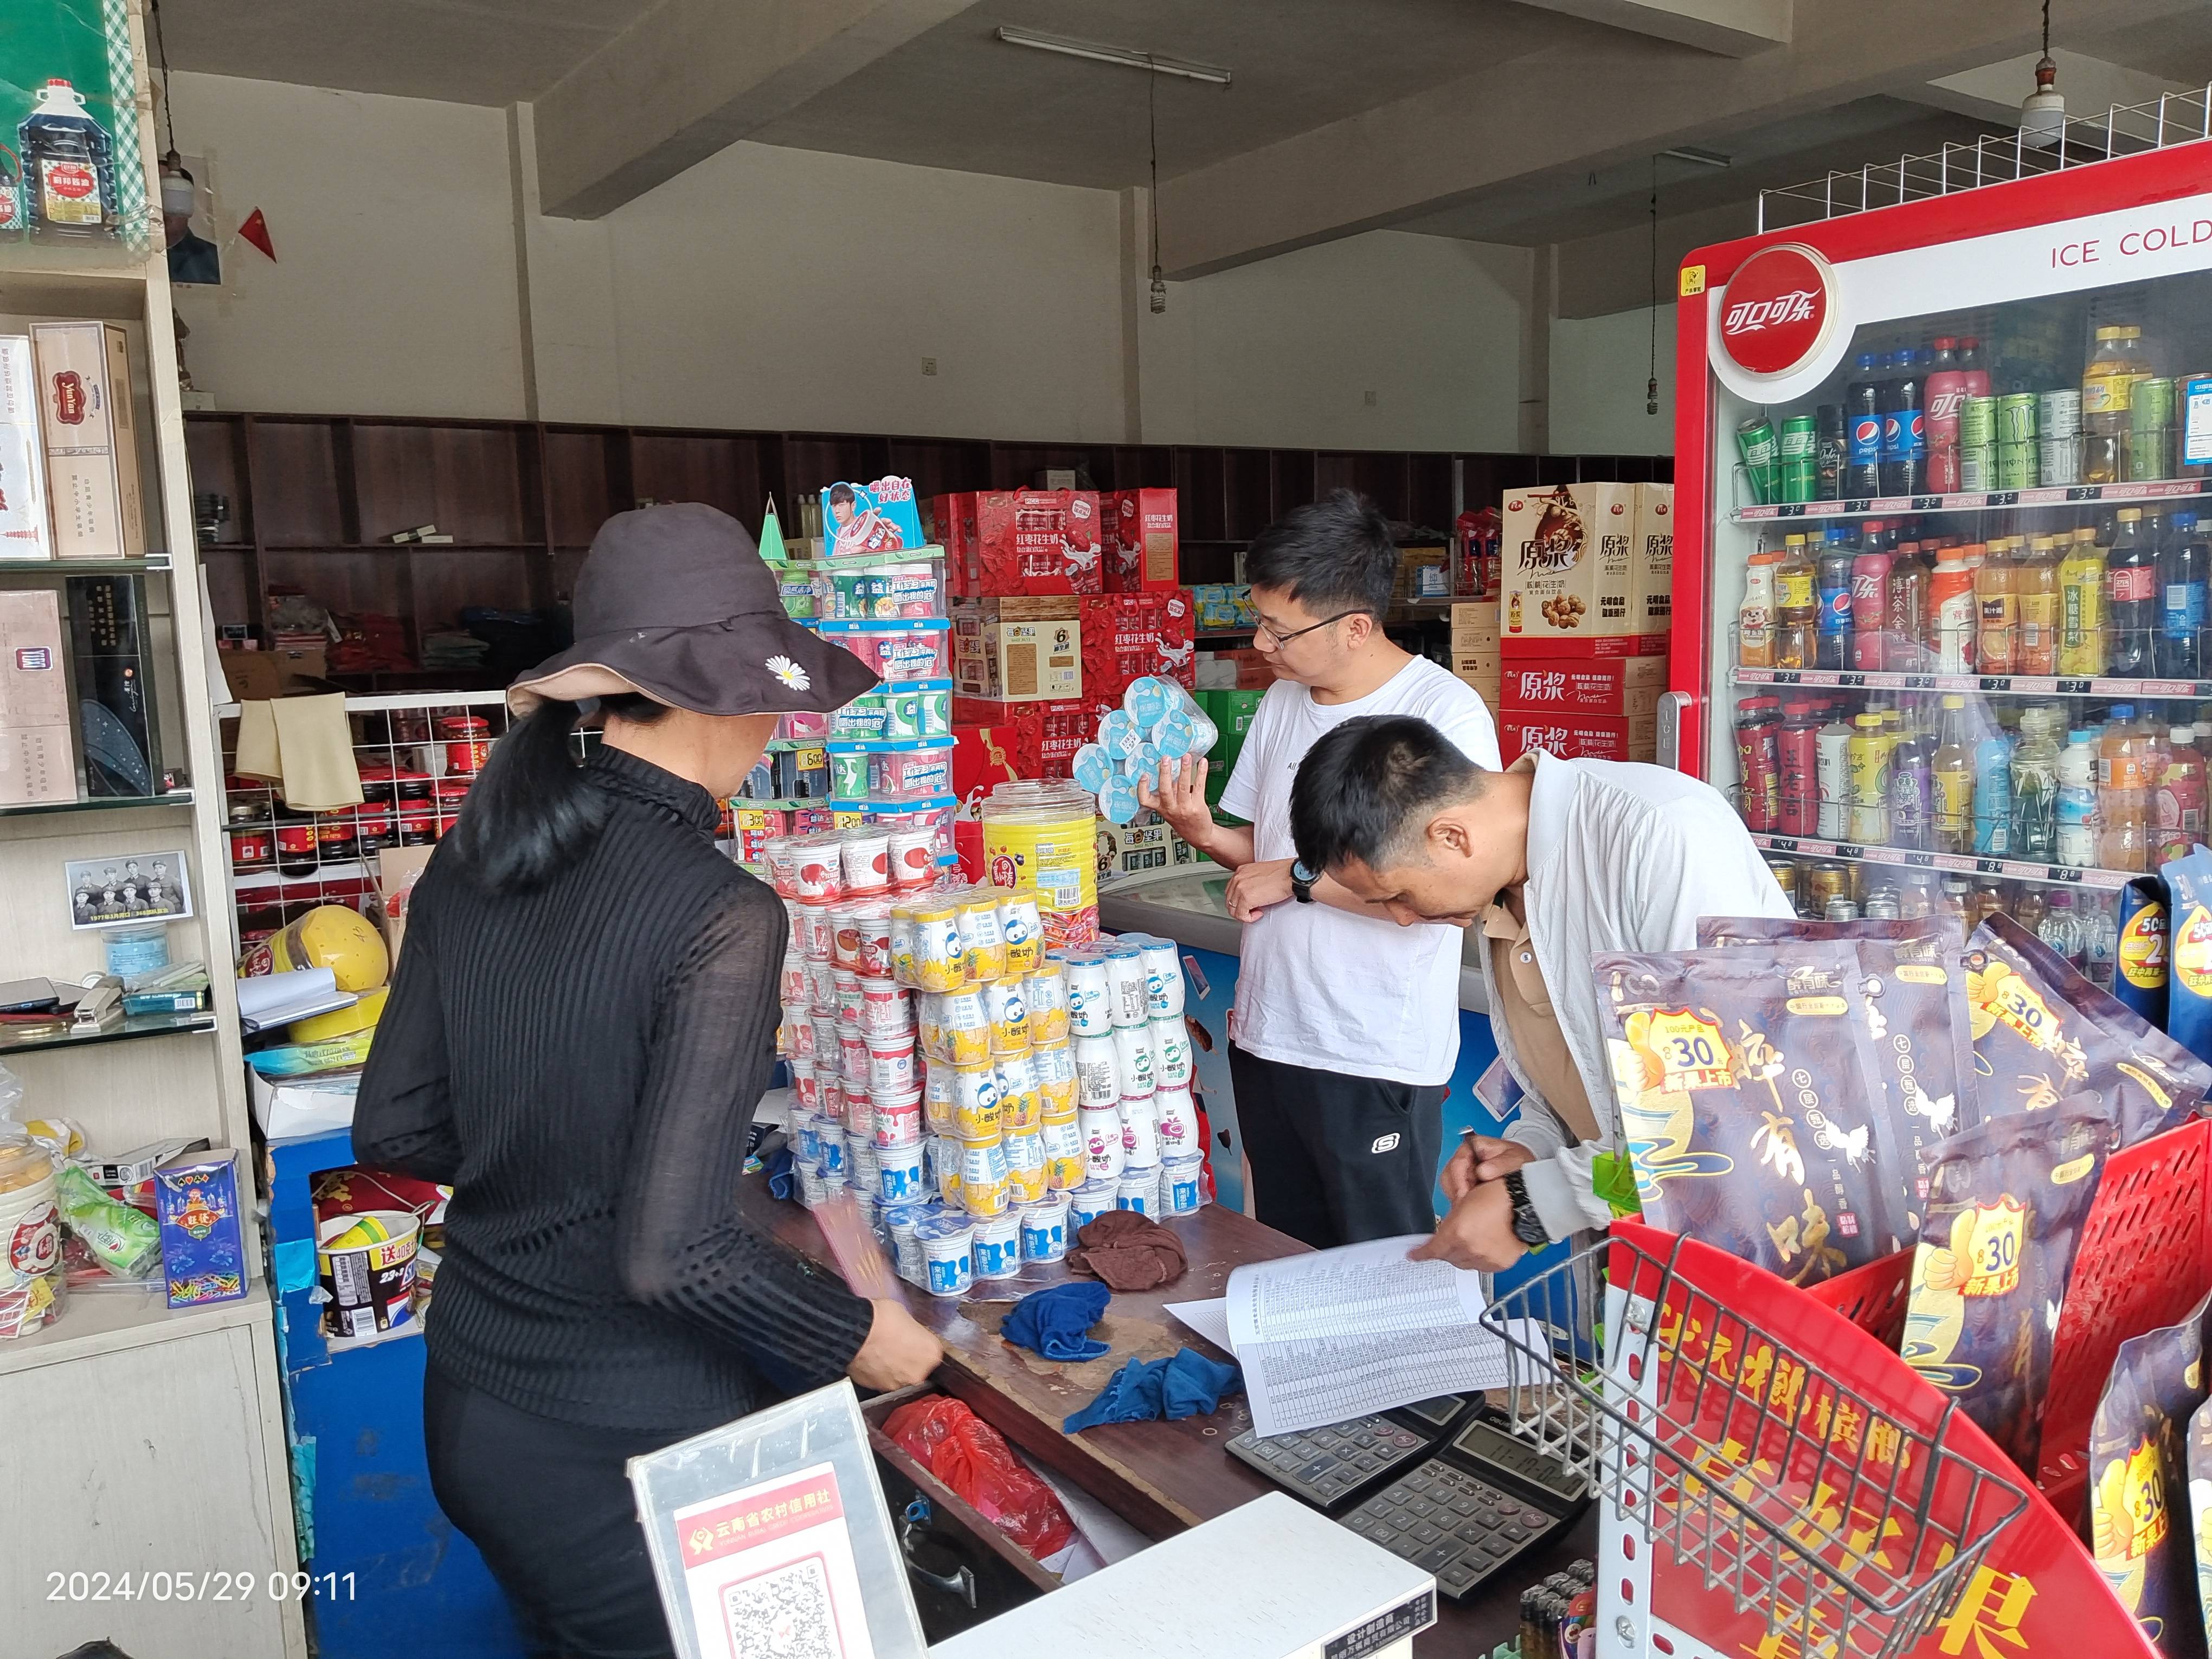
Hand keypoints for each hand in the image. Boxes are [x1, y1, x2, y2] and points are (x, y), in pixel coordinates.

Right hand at [846, 1298, 943, 1390]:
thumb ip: (913, 1331)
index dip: (919, 1343)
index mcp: (931, 1353)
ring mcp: (898, 1384)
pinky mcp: (879, 1388)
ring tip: (881, 1352)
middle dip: (908, 1358)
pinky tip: (872, 1359)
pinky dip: (879, 1372)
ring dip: (894, 1367)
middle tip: (895, 1344)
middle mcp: (919, 1373)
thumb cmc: (882, 1320)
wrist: (856, 1332)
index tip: (911, 1338)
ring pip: (900, 1375)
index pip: (930, 1350)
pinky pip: (883, 1380)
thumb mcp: (906, 1316)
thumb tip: (908, 1333)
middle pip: (917, 1366)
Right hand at [1137, 756, 1213, 844]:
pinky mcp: (1198, 805)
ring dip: (1185, 769)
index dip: (1143, 788)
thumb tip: (1171, 770)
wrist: (1198, 835)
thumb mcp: (1170, 809)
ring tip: (1186, 757)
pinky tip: (1203, 763)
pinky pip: (1199, 786)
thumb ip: (1169, 792)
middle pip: (1165, 790)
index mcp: (1161, 808)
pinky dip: (1201, 773)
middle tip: (1165, 759)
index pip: (1146, 800)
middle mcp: (1171, 808)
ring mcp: (1185, 807)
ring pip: (1183, 786)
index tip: (1144, 775)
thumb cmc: (1183, 821)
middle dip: (1165, 773)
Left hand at [1226, 858, 1294, 921]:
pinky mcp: (1246, 899)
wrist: (1291, 875)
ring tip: (1257, 911)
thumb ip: (1251, 882)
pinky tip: (1260, 913)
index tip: (1249, 904)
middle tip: (1253, 910)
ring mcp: (1240, 888)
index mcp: (1241, 871)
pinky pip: (1241, 915)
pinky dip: (1249, 918)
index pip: (1231, 890)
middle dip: (1240, 908)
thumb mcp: (1261, 873)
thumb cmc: (1283, 873)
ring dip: (1245, 914)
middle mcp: (1238, 878)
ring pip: (1233, 910)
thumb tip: (1250, 894)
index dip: (1239, 900)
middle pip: (1230, 901)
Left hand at [1410, 1179, 1527, 1272]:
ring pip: (1463, 1263)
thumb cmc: (1497, 1195)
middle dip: (1444, 1250)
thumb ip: (1451, 1220)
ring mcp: (1485, 1258)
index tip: (1413, 1255)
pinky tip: (1481, 1248)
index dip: (1421, 1253)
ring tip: (1468, 1241)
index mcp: (1458, 1232)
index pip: (1433, 1249)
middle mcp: (1470, 1248)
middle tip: (1447, 1241)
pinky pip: (1481, 1267)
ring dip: (1461, 1255)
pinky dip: (1478, 1259)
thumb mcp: (1464, 1202)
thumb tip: (1445, 1232)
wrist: (1525, 1203)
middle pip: (1448, 1257)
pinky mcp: (1498, 1264)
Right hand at [1439, 1135, 1534, 1202]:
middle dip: (1459, 1190)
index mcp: (1474, 1145)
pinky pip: (1456, 1192)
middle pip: (1449, 1174)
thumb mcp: (1515, 1159)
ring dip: (1459, 1196)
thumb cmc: (1518, 1160)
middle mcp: (1466, 1157)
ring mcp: (1465, 1170)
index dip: (1460, 1179)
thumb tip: (1483, 1171)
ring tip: (1472, 1204)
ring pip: (1450, 1184)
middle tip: (1468, 1202)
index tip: (1467, 1193)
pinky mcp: (1466, 1182)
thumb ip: (1500, 1164)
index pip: (1458, 1161)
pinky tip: (1472, 1204)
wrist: (1523, 1168)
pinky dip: (1462, 1200)